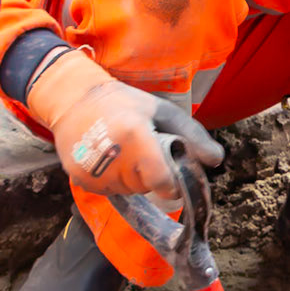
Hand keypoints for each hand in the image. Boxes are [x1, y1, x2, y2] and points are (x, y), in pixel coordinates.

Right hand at [20, 48, 221, 204]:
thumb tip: (217, 160)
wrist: (72, 99)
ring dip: (132, 178)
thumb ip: (192, 136)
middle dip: (150, 175)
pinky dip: (113, 180)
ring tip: (124, 152)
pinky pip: (108, 191)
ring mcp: (93, 171)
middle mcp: (112, 157)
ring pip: (127, 190)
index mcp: (135, 136)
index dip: (171, 184)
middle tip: (142, 151)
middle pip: (145, 187)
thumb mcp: (161, 111)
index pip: (161, 182)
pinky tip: (108, 159)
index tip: (170, 175)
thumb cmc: (124, 103)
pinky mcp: (79, 179)